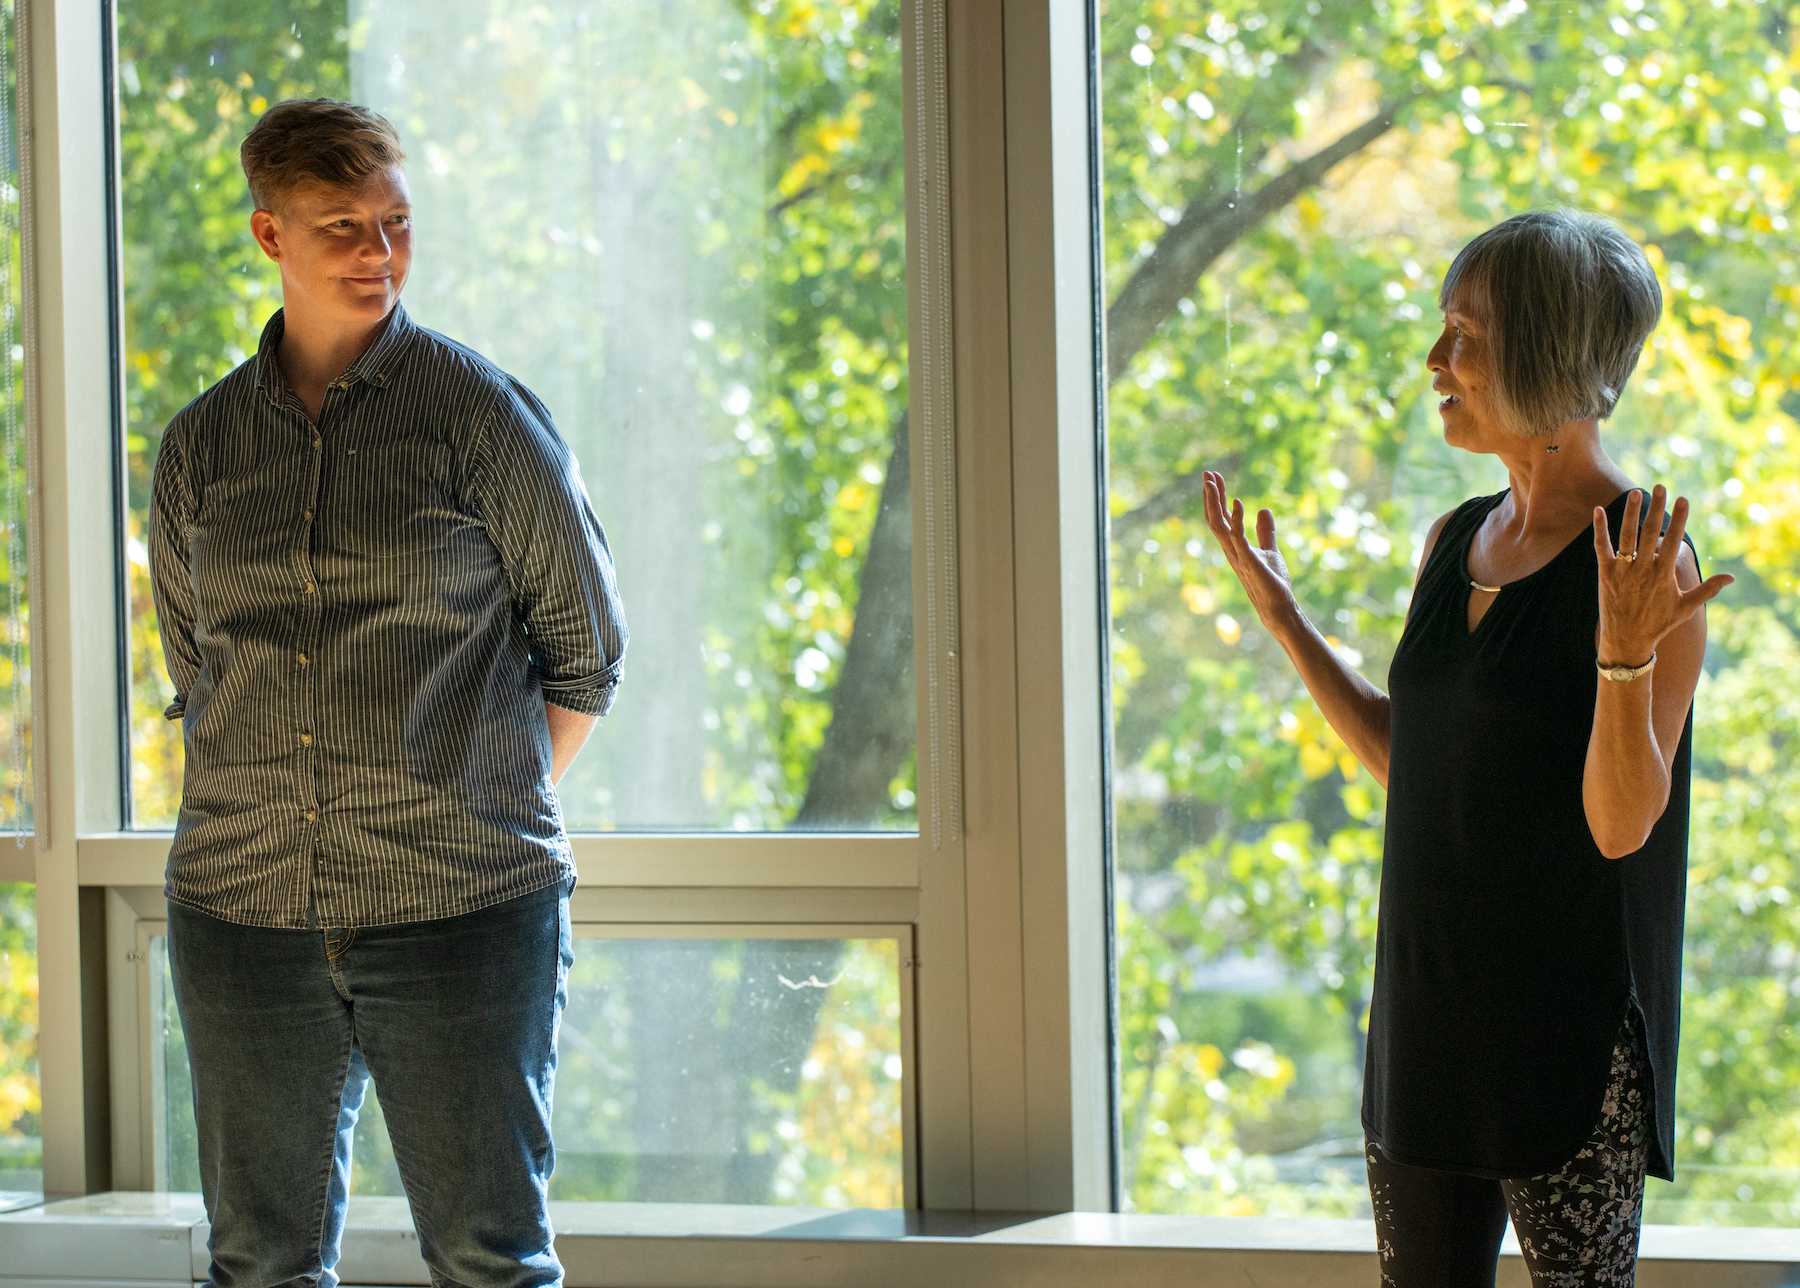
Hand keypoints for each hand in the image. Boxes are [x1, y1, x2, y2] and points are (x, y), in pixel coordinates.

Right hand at [1201, 470, 1298, 629]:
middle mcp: (1230, 548)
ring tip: (1213, 482)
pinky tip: (1238, 502)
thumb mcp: (1269, 549)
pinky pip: (1238, 536)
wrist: (1277, 605)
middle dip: (1210, 495)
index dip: (1216, 497)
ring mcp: (1236, 554)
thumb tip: (1263, 510)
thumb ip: (1265, 531)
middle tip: (1207, 473)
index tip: (1215, 477)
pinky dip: (1236, 518)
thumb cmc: (1272, 582)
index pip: (1220, 517)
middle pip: (1214, 517)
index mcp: (1233, 545)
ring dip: (1215, 502)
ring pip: (1218, 525)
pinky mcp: (1248, 559)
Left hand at [1591, 485, 1732, 661]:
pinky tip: (1597, 511)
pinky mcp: (1604, 574)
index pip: (1673, 541)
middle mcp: (1643, 570)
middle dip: (1657, 509)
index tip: (1684, 499)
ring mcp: (1622, 571)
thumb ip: (1708, 589)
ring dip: (1630, 513)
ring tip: (1635, 493)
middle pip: (1650, 533)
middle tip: (1661, 486)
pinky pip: (1601, 547)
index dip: (1679, 519)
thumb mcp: (1686, 608)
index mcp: (1663, 575)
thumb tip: (1732, 577)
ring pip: (1626, 536)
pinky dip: (1599, 529)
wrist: (1627, 641)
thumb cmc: (1658, 624)